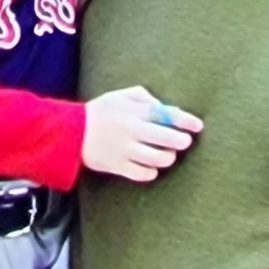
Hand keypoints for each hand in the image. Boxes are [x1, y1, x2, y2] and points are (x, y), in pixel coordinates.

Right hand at [82, 86, 202, 181]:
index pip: (166, 114)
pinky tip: (152, 167)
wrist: (70, 132)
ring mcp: (125, 150)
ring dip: (168, 158)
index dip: (185, 120)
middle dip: (181, 141)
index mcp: (133, 111)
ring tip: (168, 155)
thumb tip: (165, 108)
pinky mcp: (117, 166)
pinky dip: (152, 172)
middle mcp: (131, 130)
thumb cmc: (100, 112)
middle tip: (184, 142)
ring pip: (158, 158)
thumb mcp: (120, 95)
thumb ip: (144, 96)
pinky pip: (143, 174)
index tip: (198, 126)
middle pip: (167, 138)